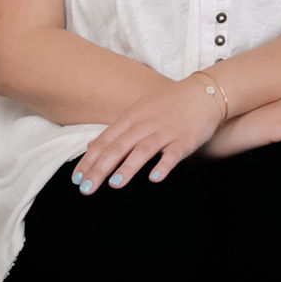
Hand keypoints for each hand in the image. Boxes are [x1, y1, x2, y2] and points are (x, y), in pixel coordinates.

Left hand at [75, 73, 229, 190]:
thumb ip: (116, 131)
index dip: (89, 160)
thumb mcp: (138, 111)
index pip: (105, 141)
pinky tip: (155, 178)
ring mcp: (166, 131)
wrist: (203, 93)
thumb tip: (91, 148)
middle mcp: (145, 124)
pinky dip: (164, 165)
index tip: (76, 179)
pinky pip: (173, 153)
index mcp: (131, 118)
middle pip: (119, 147)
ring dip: (128, 167)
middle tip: (86, 189)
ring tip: (115, 184)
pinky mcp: (185, 139)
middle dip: (101, 169)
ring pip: (143, 150)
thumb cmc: (168, 104)